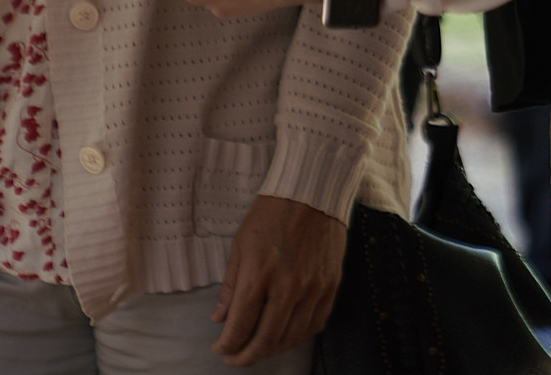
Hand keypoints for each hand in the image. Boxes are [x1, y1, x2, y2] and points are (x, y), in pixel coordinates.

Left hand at [213, 193, 347, 363]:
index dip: (228, 345)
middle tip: (236, 358)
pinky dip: (298, 337)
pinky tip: (286, 336)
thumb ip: (231, 285)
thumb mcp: (240, 245)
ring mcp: (313, 288)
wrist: (311, 192)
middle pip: (266, 339)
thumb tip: (220, 318)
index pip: (241, 325)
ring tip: (258, 349)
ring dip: (272, 349)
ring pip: (291, 337)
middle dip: (246, 355)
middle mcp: (288, 286)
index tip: (220, 349)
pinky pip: (315, 324)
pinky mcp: (331, 286)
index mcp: (260, 274)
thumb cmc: (272, 214)